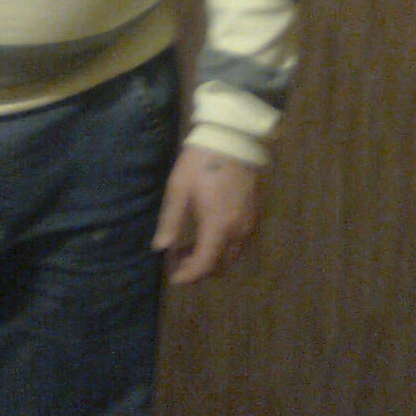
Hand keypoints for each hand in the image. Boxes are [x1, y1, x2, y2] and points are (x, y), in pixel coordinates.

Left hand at [152, 146, 259, 284]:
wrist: (232, 138)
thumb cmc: (201, 162)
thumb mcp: (179, 189)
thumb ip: (171, 221)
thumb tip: (161, 248)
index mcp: (217, 226)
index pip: (205, 265)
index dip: (188, 276)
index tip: (173, 277)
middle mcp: (238, 231)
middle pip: (221, 266)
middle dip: (199, 269)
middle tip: (178, 257)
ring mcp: (249, 224)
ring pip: (232, 256)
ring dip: (212, 259)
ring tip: (190, 245)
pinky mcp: (255, 215)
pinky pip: (240, 243)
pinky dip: (223, 247)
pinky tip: (208, 232)